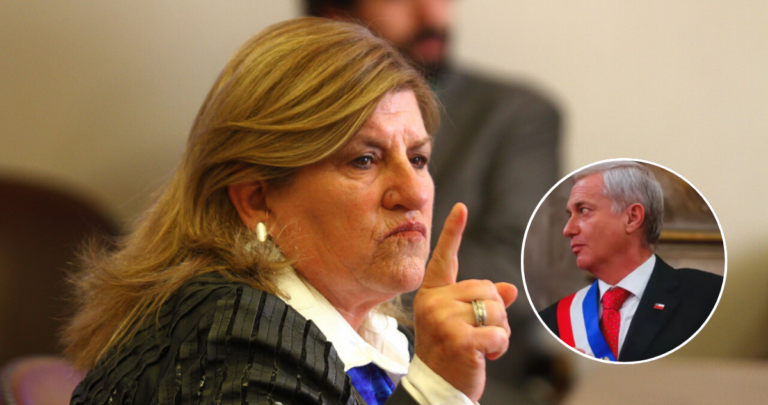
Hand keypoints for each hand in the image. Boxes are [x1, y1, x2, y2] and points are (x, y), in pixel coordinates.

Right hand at [413, 203, 517, 400]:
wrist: (437, 390)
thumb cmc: (450, 355)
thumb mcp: (463, 324)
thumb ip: (482, 302)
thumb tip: (509, 290)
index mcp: (431, 295)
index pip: (445, 259)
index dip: (453, 232)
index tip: (461, 208)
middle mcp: (433, 303)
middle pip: (486, 288)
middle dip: (494, 313)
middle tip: (478, 335)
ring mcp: (444, 321)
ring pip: (496, 309)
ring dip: (499, 331)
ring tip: (480, 346)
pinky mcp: (460, 339)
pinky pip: (498, 332)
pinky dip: (500, 347)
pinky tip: (485, 357)